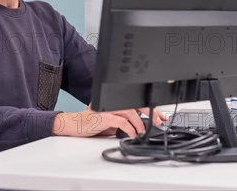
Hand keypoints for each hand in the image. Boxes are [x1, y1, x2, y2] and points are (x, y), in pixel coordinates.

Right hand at [52, 105, 166, 137]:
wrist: (75, 124)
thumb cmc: (92, 123)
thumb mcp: (112, 122)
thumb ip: (124, 121)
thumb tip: (140, 127)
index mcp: (115, 102)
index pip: (137, 102)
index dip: (151, 108)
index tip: (161, 116)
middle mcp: (112, 102)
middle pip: (137, 103)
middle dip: (150, 112)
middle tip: (159, 121)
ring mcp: (108, 108)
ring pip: (130, 111)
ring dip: (140, 122)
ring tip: (144, 131)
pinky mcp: (103, 116)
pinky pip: (121, 121)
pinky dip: (129, 128)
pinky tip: (132, 134)